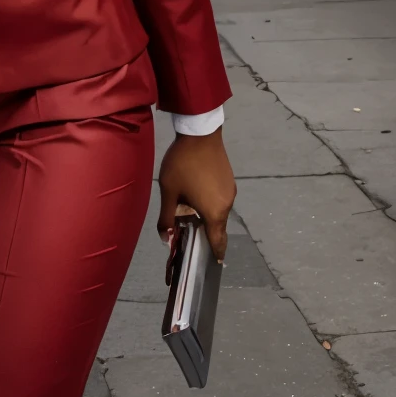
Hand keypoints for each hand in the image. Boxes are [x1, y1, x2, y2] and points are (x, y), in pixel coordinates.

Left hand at [157, 130, 235, 264]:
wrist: (200, 133)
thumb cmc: (183, 164)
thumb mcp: (169, 191)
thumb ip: (166, 217)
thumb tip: (165, 239)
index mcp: (214, 212)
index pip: (218, 241)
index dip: (215, 253)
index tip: (214, 263)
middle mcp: (227, 205)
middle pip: (218, 226)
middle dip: (207, 232)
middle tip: (193, 234)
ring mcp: (230, 190)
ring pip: (219, 210)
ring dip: (207, 214)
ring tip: (190, 210)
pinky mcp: (229, 179)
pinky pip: (220, 197)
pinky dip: (211, 201)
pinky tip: (196, 192)